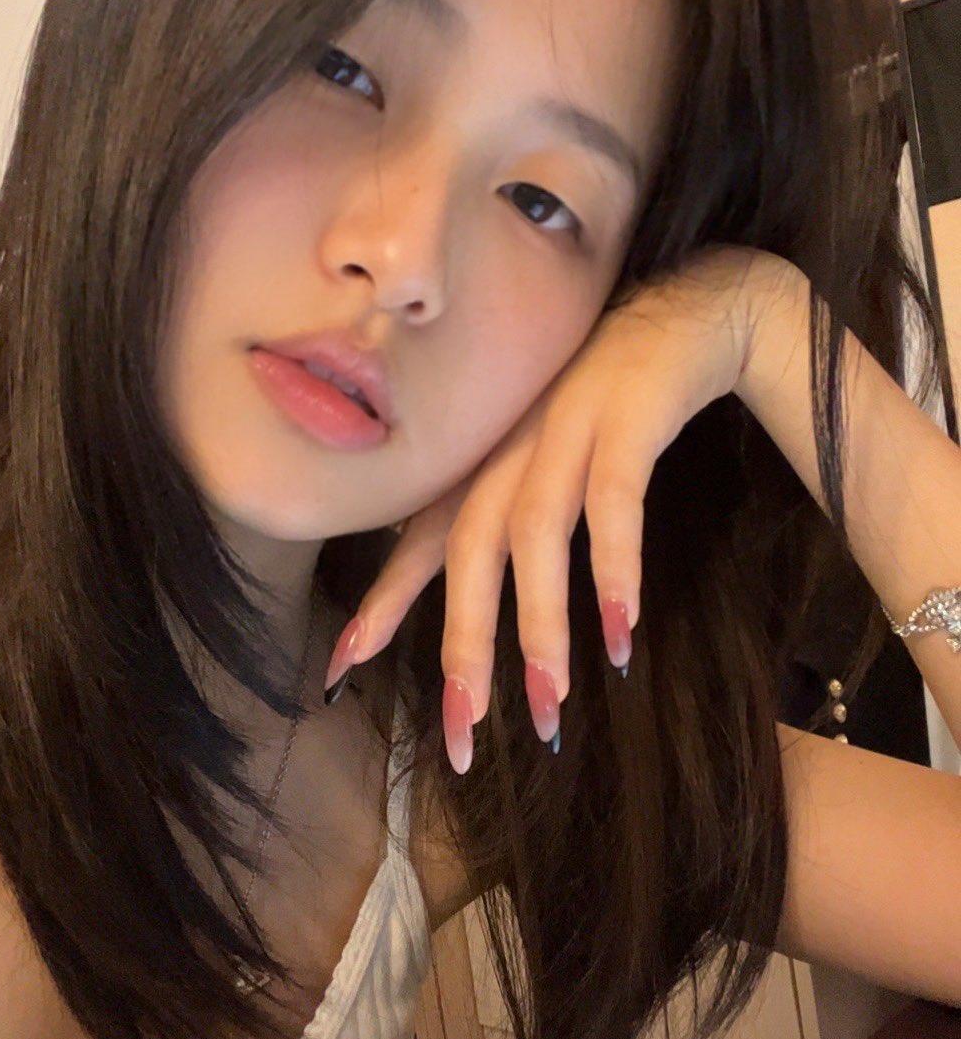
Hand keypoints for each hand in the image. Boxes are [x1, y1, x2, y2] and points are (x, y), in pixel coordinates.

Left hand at [323, 245, 799, 772]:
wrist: (700, 308)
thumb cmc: (620, 403)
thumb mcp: (553, 462)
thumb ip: (512, 525)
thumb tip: (477, 610)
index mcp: (491, 458)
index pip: (423, 540)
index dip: (382, 603)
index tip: (339, 671)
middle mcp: (513, 442)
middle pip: (468, 549)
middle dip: (462, 644)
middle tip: (465, 729)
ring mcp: (567, 422)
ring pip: (534, 532)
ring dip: (541, 623)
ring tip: (550, 705)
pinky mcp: (628, 411)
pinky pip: (616, 498)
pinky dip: (614, 565)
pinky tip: (622, 630)